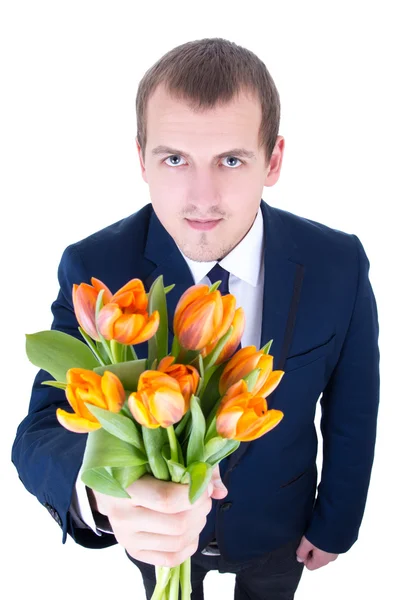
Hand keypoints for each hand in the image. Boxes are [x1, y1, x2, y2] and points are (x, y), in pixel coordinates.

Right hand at [90, 464, 227, 567]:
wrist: (108, 483)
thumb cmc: (137, 463)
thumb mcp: (158, 455)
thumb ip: (192, 466)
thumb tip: (219, 491)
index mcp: (125, 487)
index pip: (167, 500)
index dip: (194, 494)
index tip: (204, 484)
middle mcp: (122, 516)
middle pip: (177, 524)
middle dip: (200, 510)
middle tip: (204, 497)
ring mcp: (126, 537)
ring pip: (177, 542)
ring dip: (197, 526)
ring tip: (198, 510)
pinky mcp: (134, 551)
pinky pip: (170, 559)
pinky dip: (189, 545)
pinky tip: (191, 529)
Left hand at [296, 535, 338, 569]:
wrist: (337, 523)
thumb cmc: (323, 532)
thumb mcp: (307, 542)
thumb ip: (301, 552)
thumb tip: (299, 559)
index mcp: (322, 561)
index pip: (309, 566)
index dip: (304, 556)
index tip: (304, 546)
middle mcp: (330, 559)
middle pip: (316, 559)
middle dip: (311, 550)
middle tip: (310, 539)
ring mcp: (335, 552)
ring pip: (322, 552)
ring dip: (318, 545)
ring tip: (317, 534)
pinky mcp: (339, 545)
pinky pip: (329, 547)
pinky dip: (325, 542)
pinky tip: (323, 533)